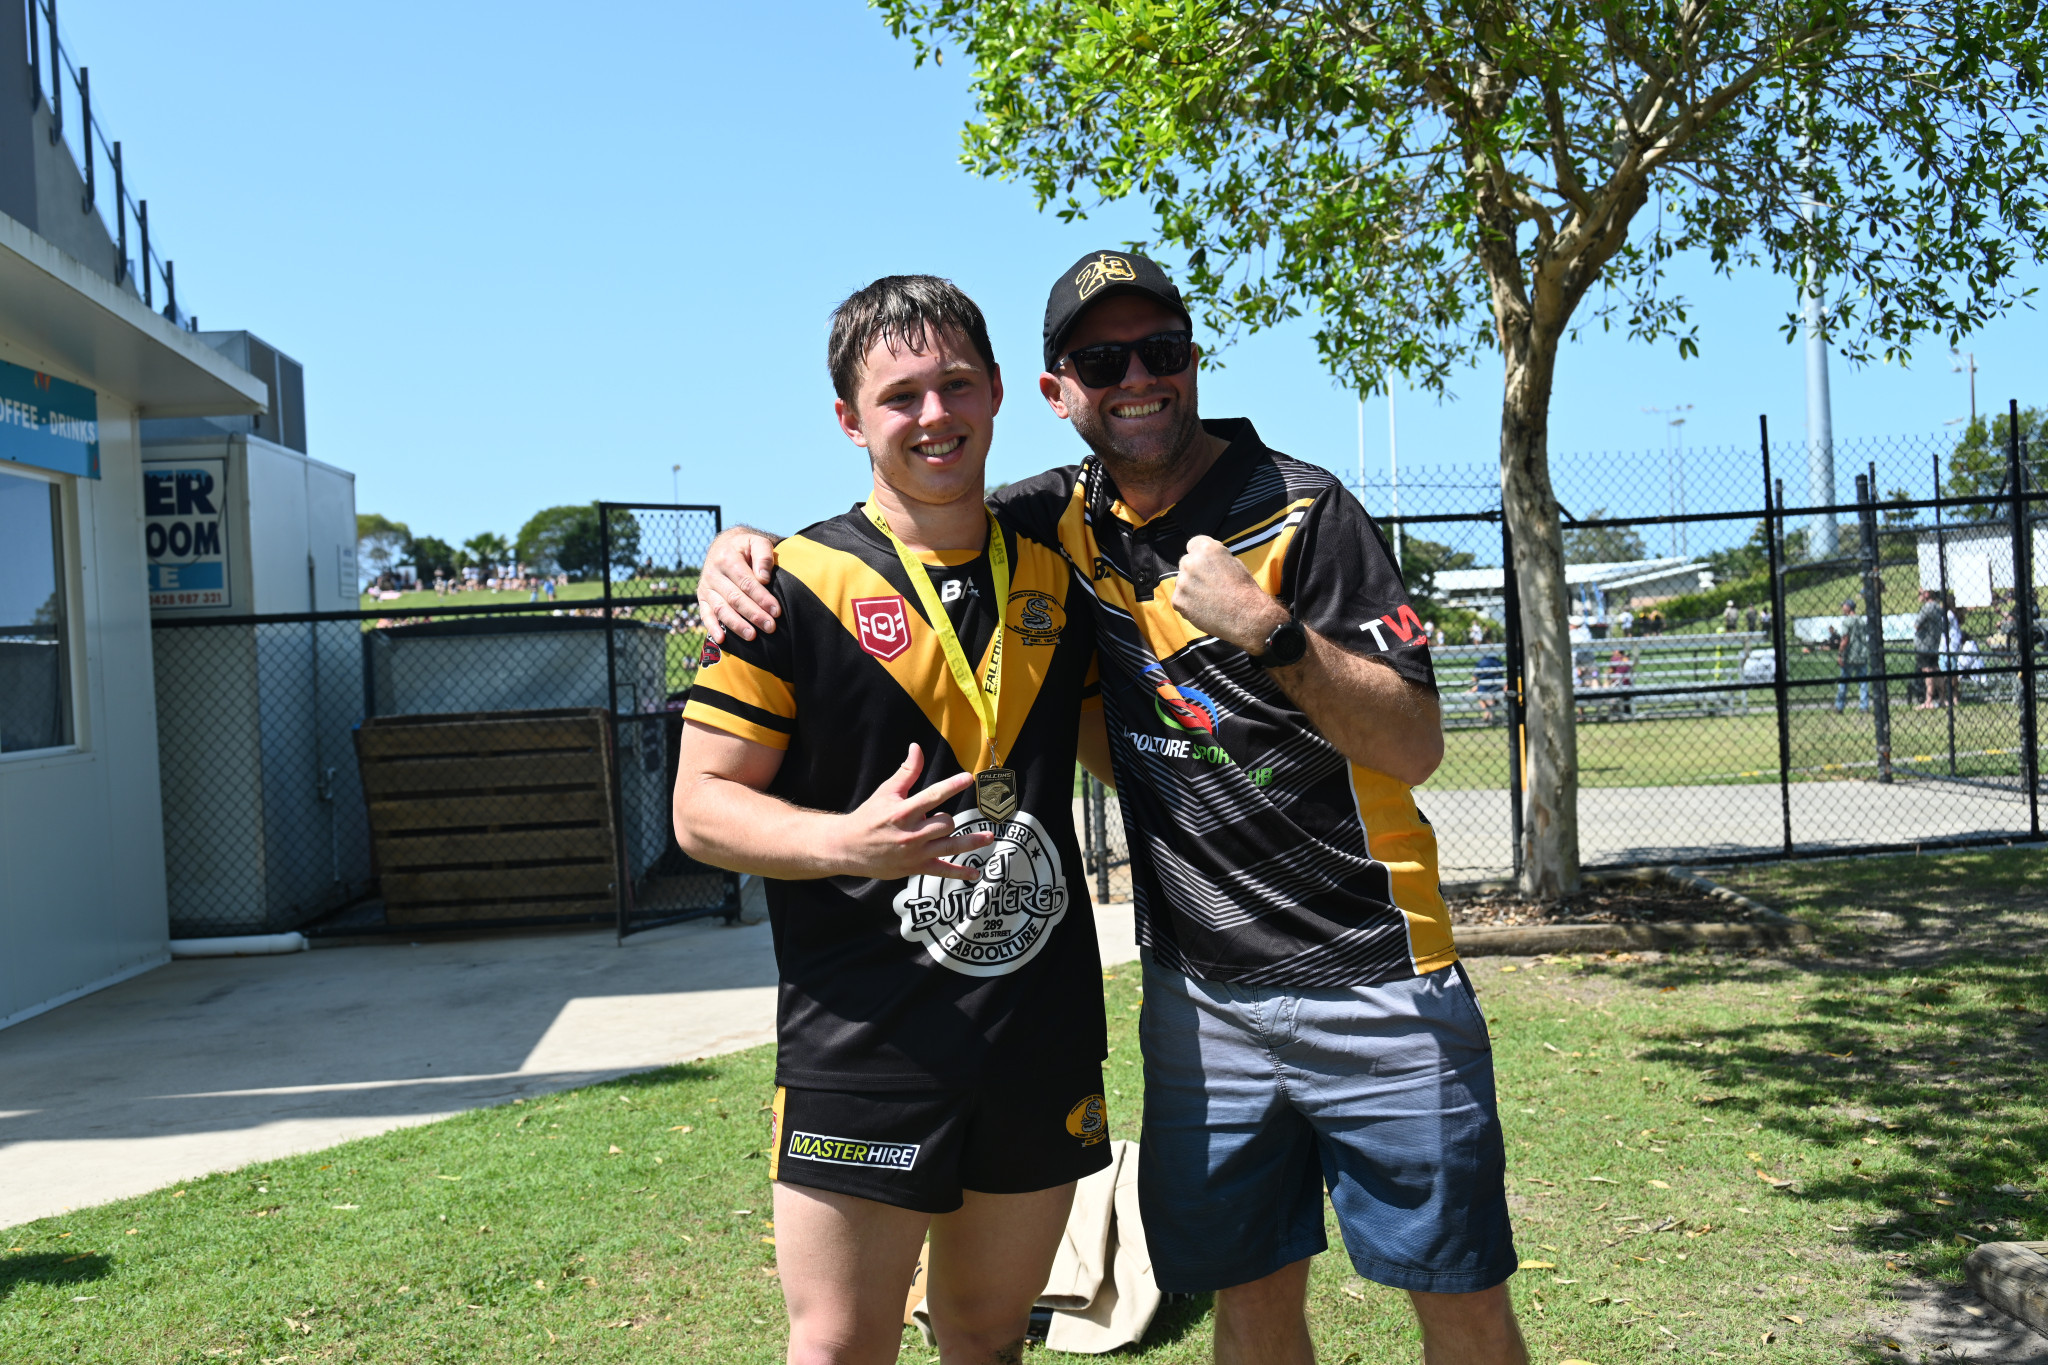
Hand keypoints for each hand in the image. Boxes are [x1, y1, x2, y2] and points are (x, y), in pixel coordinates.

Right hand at [699, 528, 781, 642]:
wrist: (724, 546)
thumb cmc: (746, 547)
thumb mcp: (757, 542)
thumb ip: (763, 555)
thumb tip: (764, 577)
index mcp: (727, 558)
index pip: (746, 582)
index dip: (761, 598)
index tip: (776, 611)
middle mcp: (713, 573)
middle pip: (735, 598)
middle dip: (753, 614)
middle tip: (770, 627)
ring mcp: (706, 587)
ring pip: (721, 609)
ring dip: (736, 624)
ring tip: (752, 636)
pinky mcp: (702, 598)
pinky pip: (705, 615)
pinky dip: (712, 628)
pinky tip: (721, 640)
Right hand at [826, 744, 994, 880]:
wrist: (847, 847)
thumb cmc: (868, 816)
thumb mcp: (885, 792)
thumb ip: (906, 772)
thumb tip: (916, 747)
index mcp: (902, 812)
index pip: (931, 796)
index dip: (951, 786)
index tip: (968, 778)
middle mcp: (910, 834)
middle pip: (944, 824)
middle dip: (948, 819)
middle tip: (938, 819)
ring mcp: (914, 853)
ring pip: (949, 847)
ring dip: (971, 842)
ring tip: (989, 837)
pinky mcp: (914, 868)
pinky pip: (941, 871)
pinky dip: (959, 873)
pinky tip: (975, 873)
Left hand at [1173, 535, 1289, 653]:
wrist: (1246, 616)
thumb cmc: (1244, 589)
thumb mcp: (1234, 562)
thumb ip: (1215, 558)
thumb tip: (1205, 559)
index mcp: (1206, 549)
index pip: (1194, 544)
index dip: (1200, 554)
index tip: (1205, 563)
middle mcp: (1190, 562)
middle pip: (1186, 563)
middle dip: (1194, 571)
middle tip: (1208, 584)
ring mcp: (1182, 582)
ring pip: (1181, 582)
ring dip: (1190, 588)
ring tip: (1208, 599)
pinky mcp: (1178, 600)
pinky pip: (1179, 599)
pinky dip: (1188, 604)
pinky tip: (1203, 609)